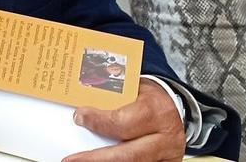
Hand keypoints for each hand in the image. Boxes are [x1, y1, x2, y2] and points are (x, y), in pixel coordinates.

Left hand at [62, 78, 185, 161]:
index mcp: (156, 111)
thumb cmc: (149, 98)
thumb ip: (111, 100)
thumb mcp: (133, 90)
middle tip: (72, 160)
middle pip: (128, 154)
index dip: (98, 122)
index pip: (124, 122)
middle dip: (96, 159)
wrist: (174, 108)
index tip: (79, 118)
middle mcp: (165, 137)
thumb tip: (82, 111)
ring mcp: (167, 155)